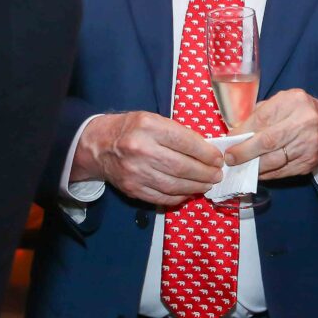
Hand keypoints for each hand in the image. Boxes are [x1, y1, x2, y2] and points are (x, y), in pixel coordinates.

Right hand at [71, 111, 224, 205]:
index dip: (206, 153)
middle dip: (205, 173)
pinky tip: (189, 192)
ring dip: (195, 186)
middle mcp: (141, 150)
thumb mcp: (154, 119)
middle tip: (218, 174)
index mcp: (149, 127)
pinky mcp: (132, 189)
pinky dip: (178, 197)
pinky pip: (160, 197)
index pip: (185, 142)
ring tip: (208, 184)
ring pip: (173, 185)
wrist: (99, 145)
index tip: (219, 158)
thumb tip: (206, 150)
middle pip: (181, 166)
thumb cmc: (132, 128)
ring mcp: (135, 172)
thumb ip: (178, 133)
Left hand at [225, 89, 317, 180]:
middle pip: (267, 141)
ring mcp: (308, 144)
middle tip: (230, 158)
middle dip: (244, 151)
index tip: (229, 140)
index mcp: (294, 101)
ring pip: (273, 160)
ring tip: (239, 166)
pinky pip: (281, 172)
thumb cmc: (301, 112)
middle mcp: (304, 122)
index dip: (242, 131)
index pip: (262, 117)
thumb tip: (236, 131)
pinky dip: (265, 173)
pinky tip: (255, 171)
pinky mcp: (308, 162)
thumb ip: (262, 113)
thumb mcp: (284, 102)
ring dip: (252, 165)